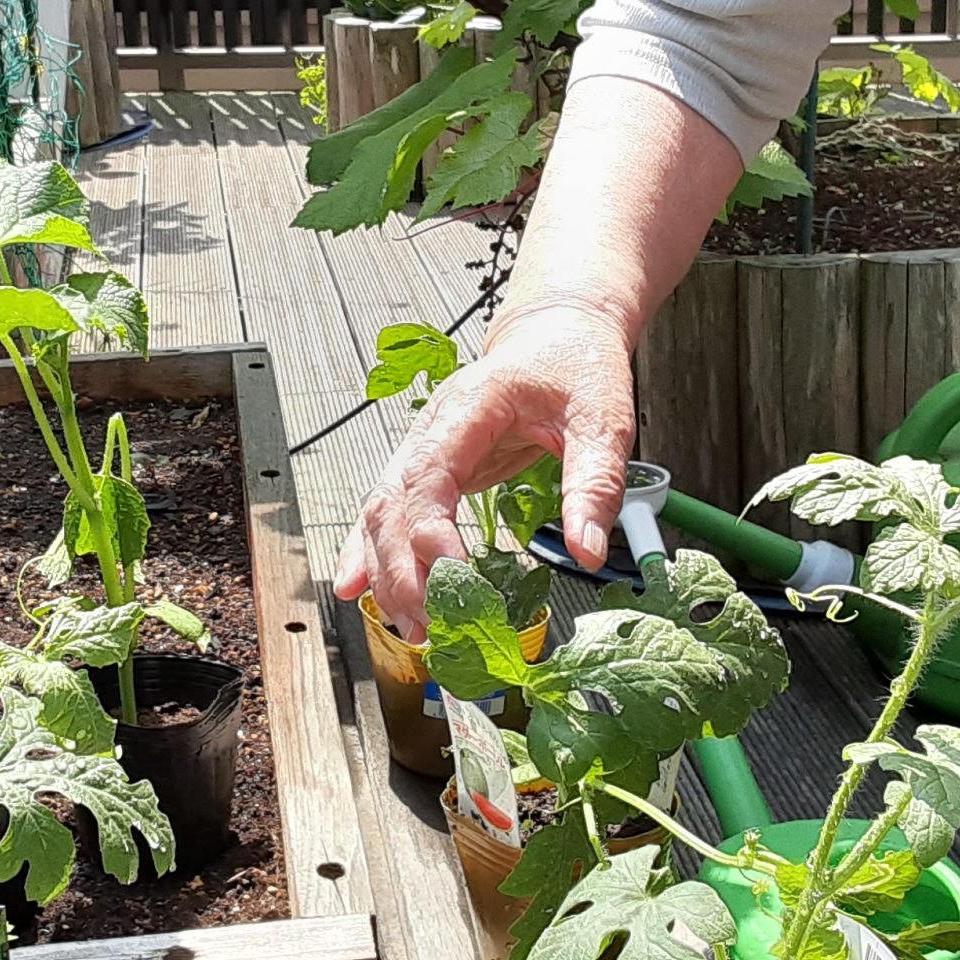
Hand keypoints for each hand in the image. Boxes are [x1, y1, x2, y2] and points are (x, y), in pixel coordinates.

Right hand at [333, 299, 637, 641]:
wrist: (558, 331)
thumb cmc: (577, 364)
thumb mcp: (603, 419)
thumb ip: (595, 484)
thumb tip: (588, 553)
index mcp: (469, 407)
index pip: (430, 475)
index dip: (430, 532)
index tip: (453, 578)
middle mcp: (432, 429)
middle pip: (393, 503)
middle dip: (402, 570)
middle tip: (429, 625)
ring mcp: (423, 447)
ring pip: (381, 513)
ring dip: (387, 572)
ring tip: (411, 628)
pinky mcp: (429, 468)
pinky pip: (387, 512)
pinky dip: (370, 552)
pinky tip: (356, 588)